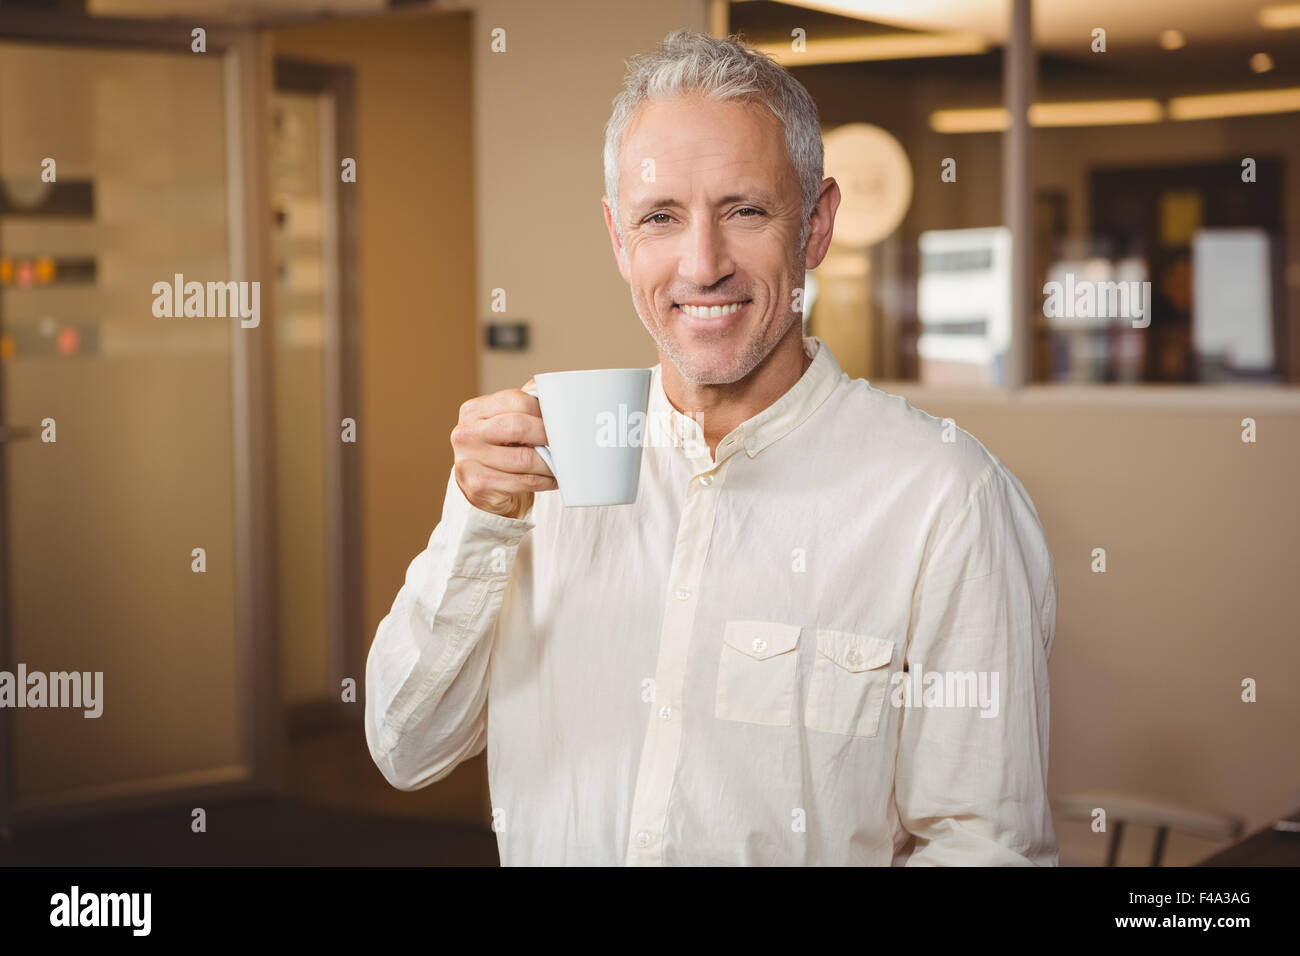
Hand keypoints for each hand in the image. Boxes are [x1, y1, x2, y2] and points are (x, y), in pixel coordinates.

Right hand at [451, 378, 555, 518]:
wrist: (484, 489)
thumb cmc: (500, 451)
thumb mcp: (505, 424)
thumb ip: (523, 408)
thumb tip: (553, 393)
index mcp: (473, 410)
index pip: (515, 400)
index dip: (542, 409)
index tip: (557, 419)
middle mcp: (465, 433)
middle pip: (518, 427)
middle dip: (546, 435)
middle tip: (563, 441)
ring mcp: (468, 461)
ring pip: (525, 458)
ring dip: (549, 463)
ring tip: (560, 463)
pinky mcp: (479, 485)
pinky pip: (524, 481)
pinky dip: (544, 480)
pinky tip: (550, 478)